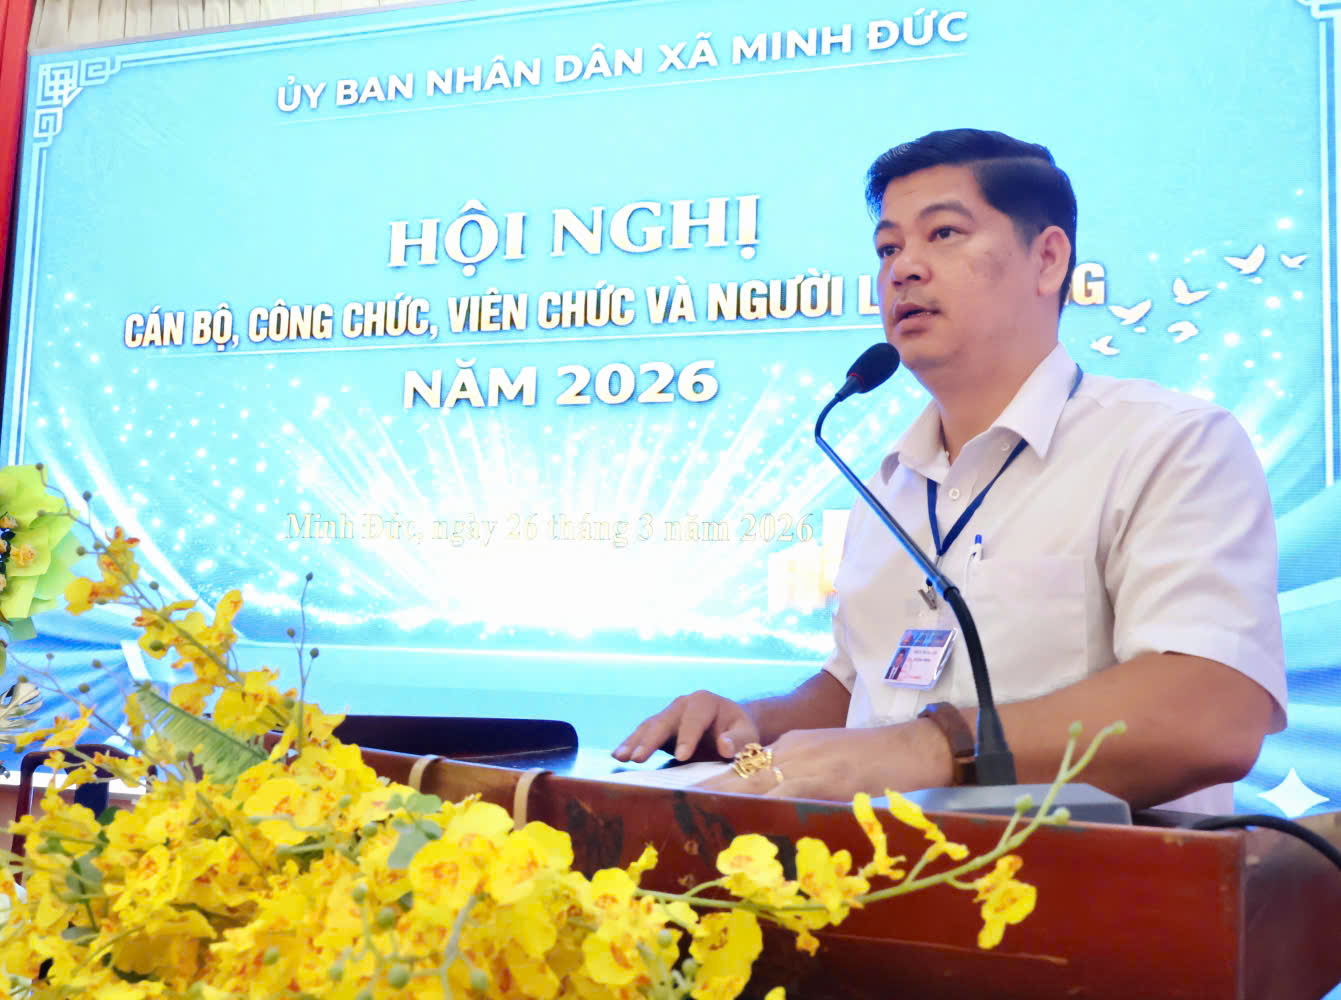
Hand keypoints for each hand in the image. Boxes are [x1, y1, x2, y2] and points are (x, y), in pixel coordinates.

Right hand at [612, 690, 760, 762]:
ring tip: (620, 757)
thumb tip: (724, 746)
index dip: (688, 736)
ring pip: (649, 726)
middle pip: (665, 720)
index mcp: (705, 702)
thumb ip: (739, 740)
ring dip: (634, 742)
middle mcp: (683, 704)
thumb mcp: (747, 735)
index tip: (682, 756)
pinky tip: (617, 755)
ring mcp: (669, 715)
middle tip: (638, 758)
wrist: (731, 727)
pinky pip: (643, 735)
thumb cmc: (740, 732)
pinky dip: (631, 744)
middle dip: (651, 740)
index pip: (694, 718)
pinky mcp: (660, 728)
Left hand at [694, 721, 952, 799]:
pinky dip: (760, 812)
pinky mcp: (819, 779)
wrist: (912, 749)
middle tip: (676, 814)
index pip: (742, 769)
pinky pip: (781, 797)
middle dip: (707, 796)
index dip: (712, 786)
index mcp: (790, 748)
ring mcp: (803, 765)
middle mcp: (789, 753)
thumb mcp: (824, 762)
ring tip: (696, 823)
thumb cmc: (872, 762)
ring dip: (724, 807)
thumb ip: (794, 778)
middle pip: (737, 777)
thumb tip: (769, 807)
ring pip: (752, 787)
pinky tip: (742, 826)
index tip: (685, 800)